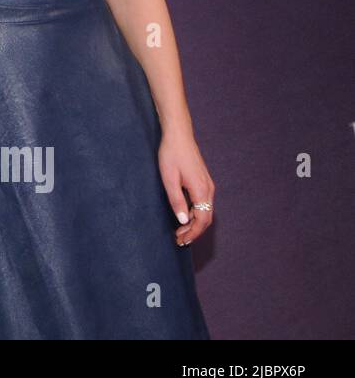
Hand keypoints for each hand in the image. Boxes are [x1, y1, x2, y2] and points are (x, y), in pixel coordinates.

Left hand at [158, 129, 213, 246]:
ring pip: (205, 211)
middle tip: (179, 240)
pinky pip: (203, 203)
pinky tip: (185, 217)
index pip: (202, 220)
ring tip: (180, 232)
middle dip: (193, 231)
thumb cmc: (171, 155)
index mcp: (201, 190)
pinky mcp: (203, 181)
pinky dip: (195, 213)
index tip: (182, 241)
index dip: (193, 233)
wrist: (178, 135)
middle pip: (206, 217)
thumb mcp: (169, 179)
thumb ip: (177, 201)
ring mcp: (207, 185)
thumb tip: (184, 221)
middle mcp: (208, 189)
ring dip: (194, 223)